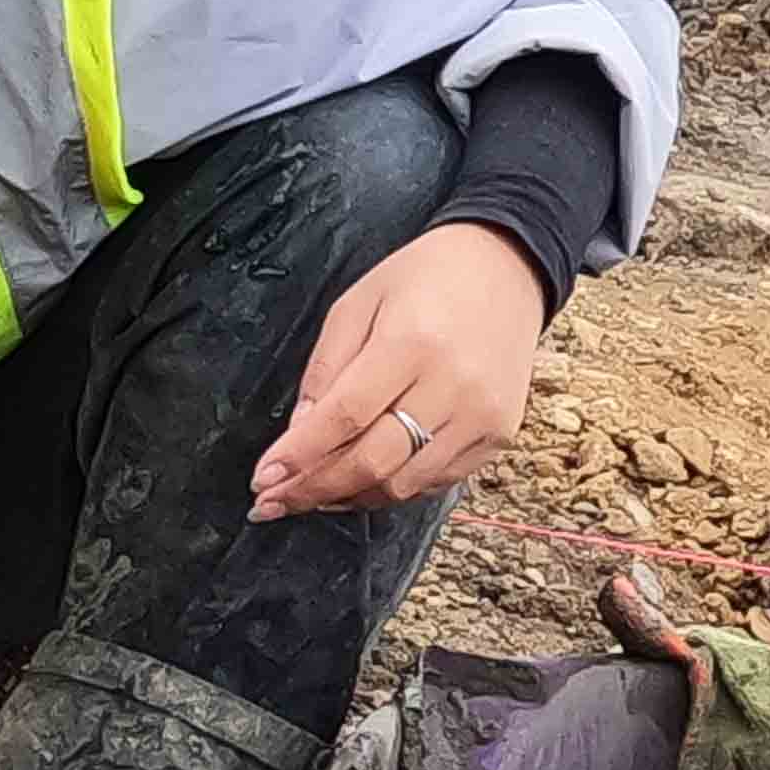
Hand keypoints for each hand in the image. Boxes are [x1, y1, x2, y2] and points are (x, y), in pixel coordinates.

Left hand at [250, 223, 549, 522]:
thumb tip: (299, 434)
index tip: (264, 479)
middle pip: (372, 461)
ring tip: (312, 493)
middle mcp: (452, 385)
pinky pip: (436, 481)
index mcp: (410, 342)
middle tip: (274, 501)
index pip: (344, 417)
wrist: (505, 268)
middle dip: (314, 489)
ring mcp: (481, 414)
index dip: (300, 456)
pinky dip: (393, 486)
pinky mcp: (499, 433)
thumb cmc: (425, 280)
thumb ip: (325, 369)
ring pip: (403, 483)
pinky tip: (362, 480)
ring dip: (349, 496)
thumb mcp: (357, 303)